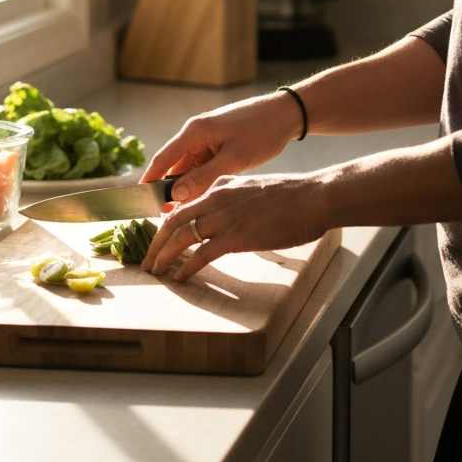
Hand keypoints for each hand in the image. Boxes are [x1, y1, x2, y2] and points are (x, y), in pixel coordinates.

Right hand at [141, 92, 302, 201]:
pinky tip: (203, 198)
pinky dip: (201, 180)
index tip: (141, 202)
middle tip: (166, 216)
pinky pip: (202, 165)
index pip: (162, 160)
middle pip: (174, 166)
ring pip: (189, 168)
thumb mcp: (232, 160)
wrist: (285, 114)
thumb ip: (202, 178)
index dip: (149, 181)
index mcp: (193, 133)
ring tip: (185, 212)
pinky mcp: (218, 143)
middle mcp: (195, 134)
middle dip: (169, 190)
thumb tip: (175, 195)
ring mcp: (207, 138)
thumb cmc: (260, 133)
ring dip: (187, 187)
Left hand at [141, 173, 326, 280]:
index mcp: (220, 185)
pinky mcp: (237, 236)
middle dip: (155, 242)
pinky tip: (179, 277)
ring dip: (164, 256)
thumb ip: (234, 199)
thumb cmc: (292, 197)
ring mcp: (225, 217)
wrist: (314, 197)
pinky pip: (202, 254)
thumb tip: (224, 215)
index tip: (158, 238)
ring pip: (182, 237)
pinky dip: (186, 267)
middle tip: (147, 259)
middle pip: (173, 221)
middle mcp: (216, 198)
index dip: (166, 223)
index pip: (183, 204)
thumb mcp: (253, 190)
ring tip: (155, 271)